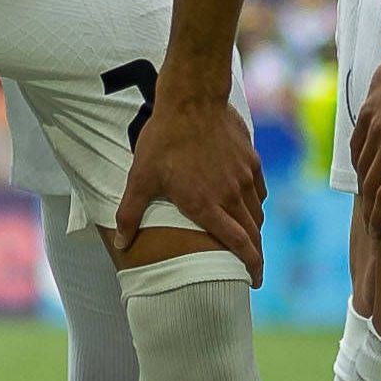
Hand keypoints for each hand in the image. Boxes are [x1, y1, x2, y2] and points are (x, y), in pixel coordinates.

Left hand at [112, 85, 267, 276]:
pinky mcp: (251, 159)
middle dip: (255, 255)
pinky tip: (246, 202)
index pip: (238, 245)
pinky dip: (255, 203)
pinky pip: (259, 189)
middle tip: (251, 268)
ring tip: (246, 238)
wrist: (193, 98)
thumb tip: (121, 243)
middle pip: (252, 233)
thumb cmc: (164, 139)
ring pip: (256, 212)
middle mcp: (231, 195)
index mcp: (207, 205)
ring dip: (253, 229)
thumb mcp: (141, 177)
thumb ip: (130, 213)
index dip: (250, 266)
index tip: (253, 281)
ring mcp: (245, 176)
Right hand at [347, 50, 380, 227]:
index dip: (380, 218)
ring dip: (363, 187)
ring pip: (361, 167)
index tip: (379, 232)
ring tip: (368, 200)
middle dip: (369, 212)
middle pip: (370, 188)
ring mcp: (375, 129)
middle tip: (373, 226)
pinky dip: (358, 161)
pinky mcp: (367, 113)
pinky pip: (356, 144)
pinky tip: (363, 166)